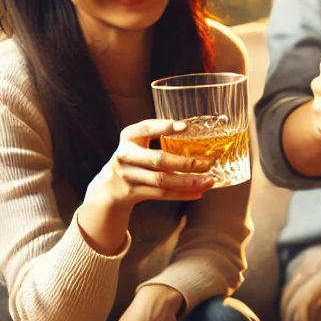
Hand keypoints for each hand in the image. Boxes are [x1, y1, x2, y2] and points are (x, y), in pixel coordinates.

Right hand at [98, 118, 216, 208]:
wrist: (111, 185)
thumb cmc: (134, 157)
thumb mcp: (139, 141)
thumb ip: (159, 134)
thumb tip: (195, 131)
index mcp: (129, 137)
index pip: (146, 129)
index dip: (164, 127)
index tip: (185, 126)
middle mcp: (126, 155)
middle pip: (159, 160)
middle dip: (187, 163)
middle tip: (209, 163)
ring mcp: (129, 175)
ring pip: (163, 180)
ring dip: (189, 182)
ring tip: (209, 180)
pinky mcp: (135, 192)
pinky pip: (163, 194)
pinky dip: (183, 194)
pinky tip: (200, 191)